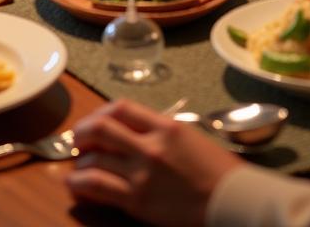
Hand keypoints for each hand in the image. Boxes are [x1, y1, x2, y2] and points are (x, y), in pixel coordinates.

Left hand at [66, 100, 240, 225]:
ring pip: (94, 159)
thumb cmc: (218, 170)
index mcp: (165, 126)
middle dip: (82, 132)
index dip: (100, 111)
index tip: (95, 120)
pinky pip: (98, 187)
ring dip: (80, 160)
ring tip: (78, 164)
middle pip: (100, 129)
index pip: (121, 108)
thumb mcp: (189, 137)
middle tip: (77, 139)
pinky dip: (81, 183)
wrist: (232, 202)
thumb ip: (159, 130)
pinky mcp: (137, 201)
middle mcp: (150, 146)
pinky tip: (76, 183)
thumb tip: (132, 131)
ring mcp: (141, 174)